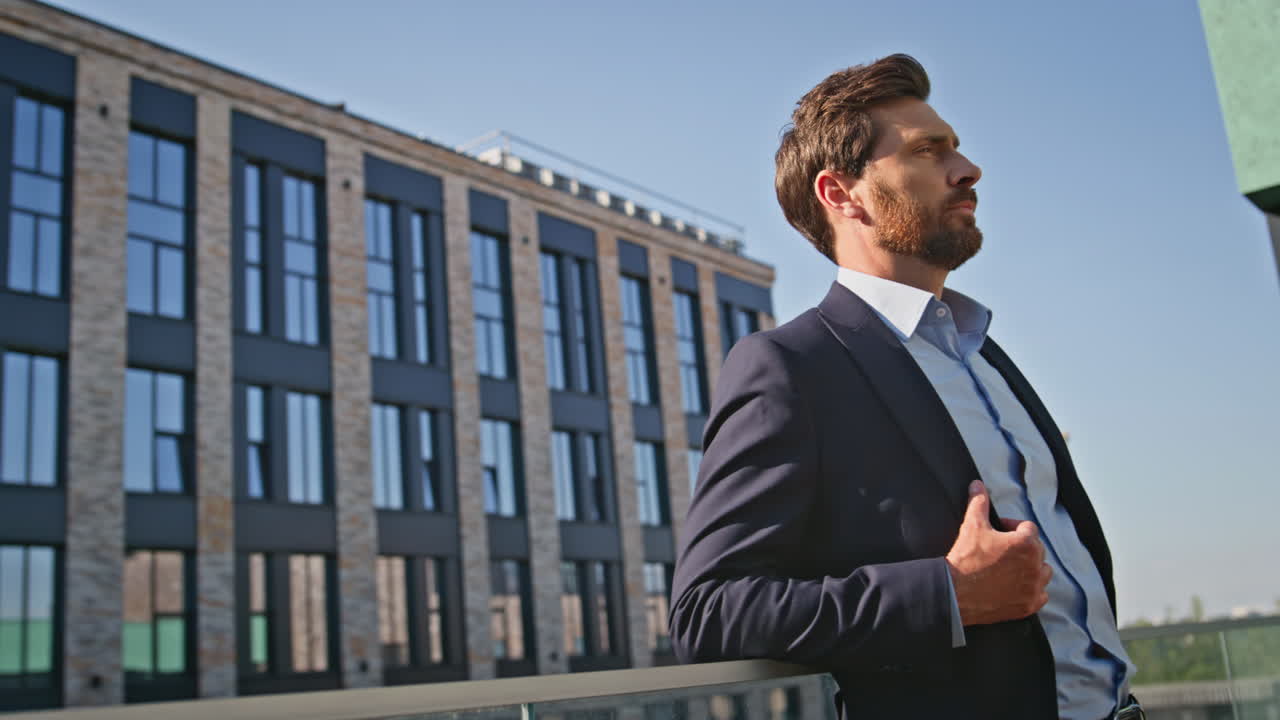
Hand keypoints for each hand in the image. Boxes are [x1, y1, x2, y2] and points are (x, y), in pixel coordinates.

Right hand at [945, 480, 1050, 625]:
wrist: (955, 592)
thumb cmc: (966, 559)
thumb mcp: (972, 525)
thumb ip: (978, 502)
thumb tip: (977, 485)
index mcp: (1026, 543)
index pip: (1028, 528)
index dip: (1011, 527)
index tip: (997, 533)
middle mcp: (1036, 565)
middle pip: (1036, 549)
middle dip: (1021, 547)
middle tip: (1000, 550)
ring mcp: (1034, 587)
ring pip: (1043, 572)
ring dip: (1032, 568)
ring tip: (1011, 568)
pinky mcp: (1029, 605)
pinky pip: (1041, 594)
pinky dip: (1032, 590)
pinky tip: (1016, 586)